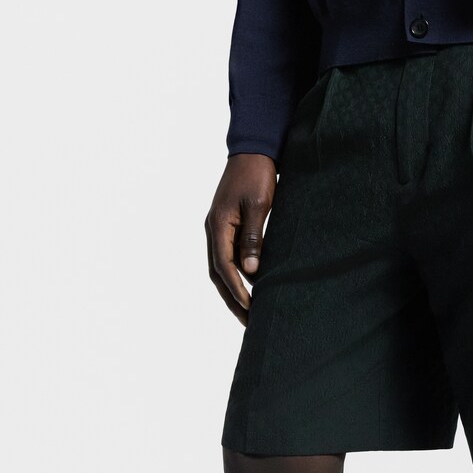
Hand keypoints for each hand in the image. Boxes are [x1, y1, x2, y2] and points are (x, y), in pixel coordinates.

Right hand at [206, 153, 276, 324]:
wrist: (254, 150)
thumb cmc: (257, 175)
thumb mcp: (259, 206)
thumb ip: (254, 238)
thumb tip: (251, 271)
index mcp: (217, 226)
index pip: (224, 267)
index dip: (237, 290)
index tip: (250, 309)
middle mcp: (213, 230)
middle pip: (218, 274)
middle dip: (232, 299)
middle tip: (249, 322)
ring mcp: (218, 228)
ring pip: (221, 267)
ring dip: (233, 290)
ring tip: (249, 311)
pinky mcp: (227, 225)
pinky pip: (228, 256)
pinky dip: (237, 274)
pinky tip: (251, 284)